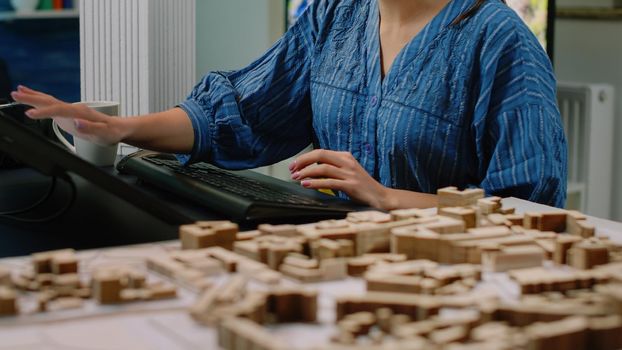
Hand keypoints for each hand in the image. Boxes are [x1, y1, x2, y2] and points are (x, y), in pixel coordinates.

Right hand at [10, 85, 125, 145]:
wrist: (117, 128)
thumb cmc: (112, 131)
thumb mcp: (104, 133)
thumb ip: (92, 128)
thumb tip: (77, 123)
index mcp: (81, 112)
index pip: (59, 110)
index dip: (44, 112)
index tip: (30, 114)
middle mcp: (74, 108)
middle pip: (50, 101)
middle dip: (32, 98)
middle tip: (15, 94)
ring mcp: (70, 110)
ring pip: (48, 101)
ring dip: (32, 96)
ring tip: (17, 92)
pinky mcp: (68, 114)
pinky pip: (51, 106)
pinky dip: (39, 101)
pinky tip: (30, 98)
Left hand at [289, 149, 393, 208]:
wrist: (381, 197)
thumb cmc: (361, 187)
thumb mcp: (347, 173)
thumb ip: (332, 169)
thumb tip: (310, 170)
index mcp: (345, 156)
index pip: (321, 152)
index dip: (305, 158)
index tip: (294, 165)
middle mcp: (347, 162)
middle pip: (320, 155)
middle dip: (303, 161)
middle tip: (292, 170)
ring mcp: (350, 173)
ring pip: (323, 168)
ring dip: (306, 172)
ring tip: (296, 178)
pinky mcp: (351, 185)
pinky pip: (329, 182)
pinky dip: (315, 183)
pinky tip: (306, 185)